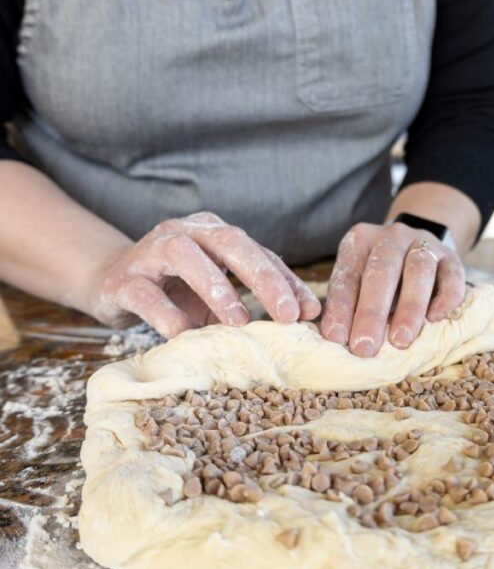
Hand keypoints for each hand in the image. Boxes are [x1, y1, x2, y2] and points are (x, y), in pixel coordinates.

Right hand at [90, 212, 320, 336]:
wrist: (109, 284)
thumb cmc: (175, 290)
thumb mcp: (218, 293)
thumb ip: (255, 298)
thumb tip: (308, 315)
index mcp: (213, 232)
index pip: (258, 252)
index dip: (286, 280)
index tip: (309, 311)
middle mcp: (184, 232)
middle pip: (229, 242)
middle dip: (262, 277)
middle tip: (286, 314)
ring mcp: (149, 251)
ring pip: (184, 256)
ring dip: (215, 288)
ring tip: (238, 321)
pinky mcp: (122, 279)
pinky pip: (146, 294)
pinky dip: (168, 316)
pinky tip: (186, 336)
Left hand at [321, 221, 465, 356]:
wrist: (420, 248)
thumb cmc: (381, 278)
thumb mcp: (359, 282)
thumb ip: (349, 305)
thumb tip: (338, 340)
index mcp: (360, 241)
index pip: (348, 275)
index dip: (342, 307)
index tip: (337, 338)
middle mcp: (392, 237)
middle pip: (382, 270)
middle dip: (372, 312)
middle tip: (366, 346)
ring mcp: (424, 243)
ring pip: (419, 270)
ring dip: (410, 307)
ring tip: (401, 341)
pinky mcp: (451, 257)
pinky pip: (452, 274)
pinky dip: (446, 297)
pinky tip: (436, 318)